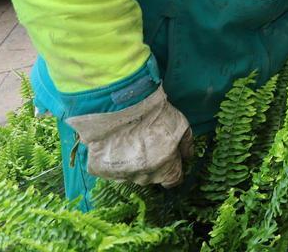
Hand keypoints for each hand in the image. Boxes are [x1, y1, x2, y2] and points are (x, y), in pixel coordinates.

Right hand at [66, 85, 192, 187]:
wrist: (119, 107)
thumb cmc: (154, 115)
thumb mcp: (181, 126)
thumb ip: (186, 145)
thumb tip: (187, 157)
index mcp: (165, 169)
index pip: (173, 180)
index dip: (173, 171)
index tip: (171, 161)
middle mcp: (143, 177)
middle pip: (152, 176)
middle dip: (153, 164)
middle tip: (149, 144)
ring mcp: (120, 175)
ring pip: (130, 174)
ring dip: (133, 162)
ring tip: (130, 142)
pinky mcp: (100, 169)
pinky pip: (109, 168)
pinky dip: (113, 159)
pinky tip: (114, 143)